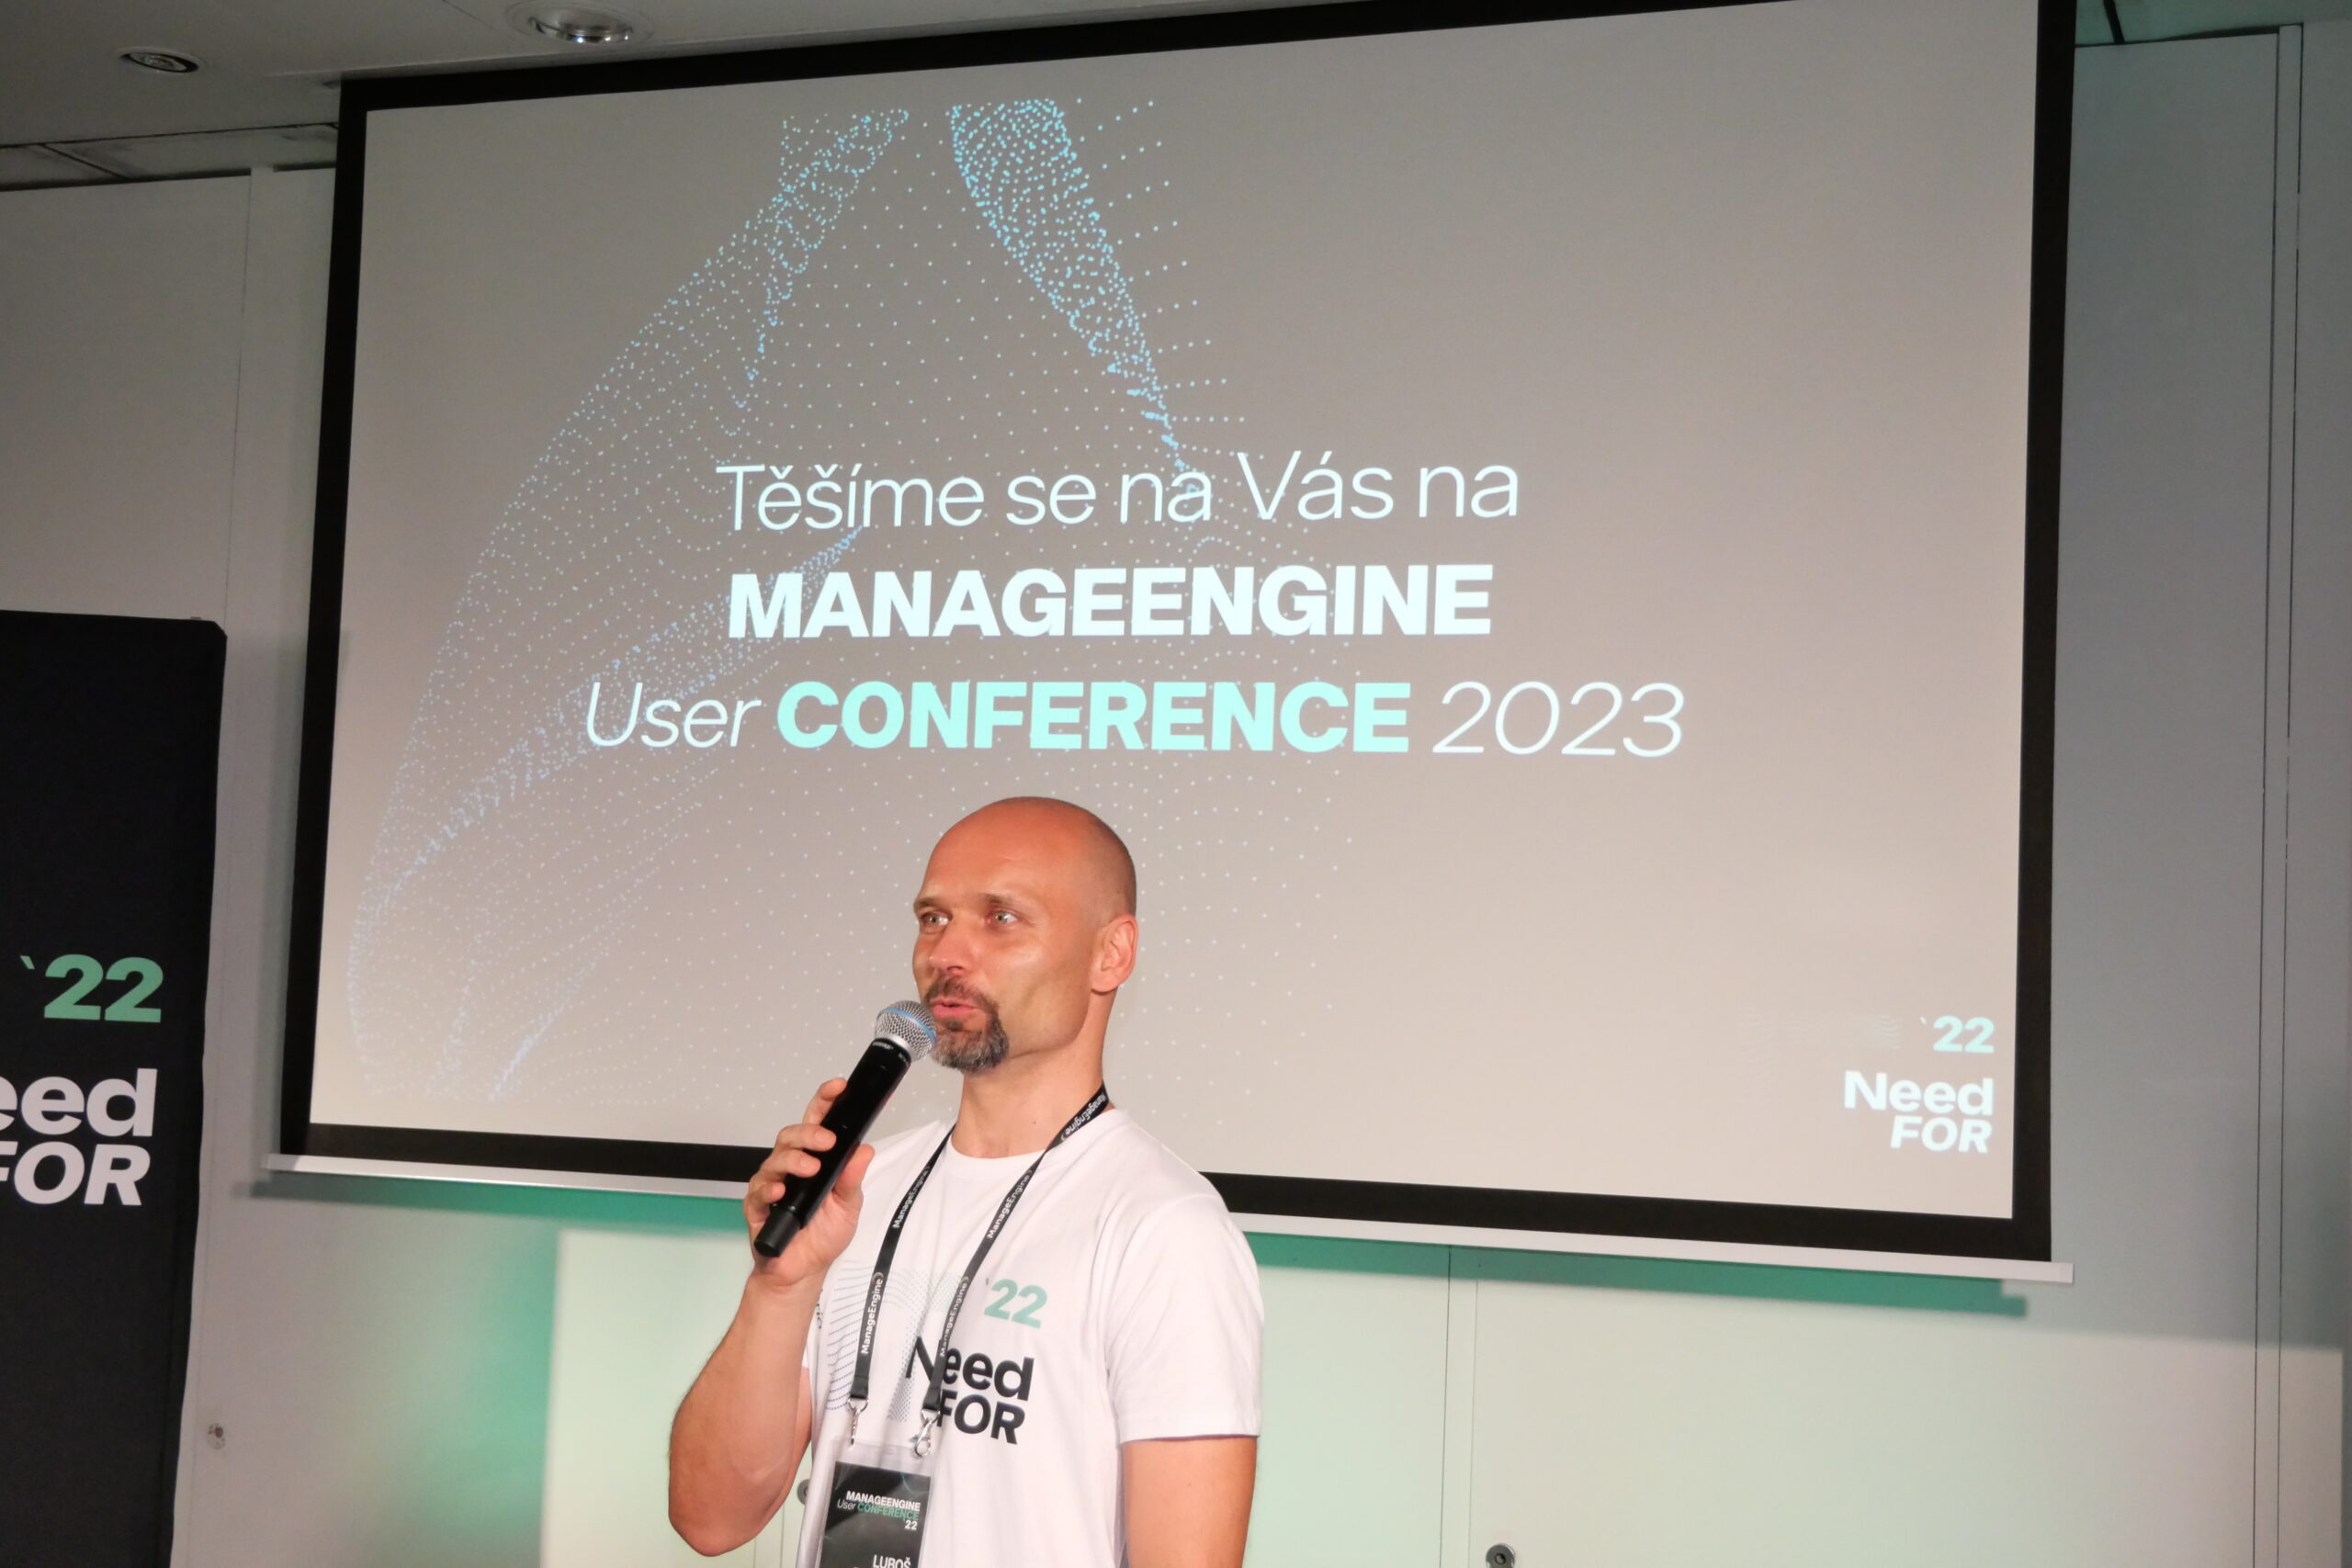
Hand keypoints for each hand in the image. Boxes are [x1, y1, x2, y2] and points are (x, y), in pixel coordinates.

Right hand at [743, 1078, 875, 1291]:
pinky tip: (779, 1191)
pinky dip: (769, 1188)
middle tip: (828, 1141)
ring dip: (794, 1160)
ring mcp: (772, 1185)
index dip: (826, 1101)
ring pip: (775, 1158)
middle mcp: (791, 1168)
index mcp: (815, 1160)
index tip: (840, 1087)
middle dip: (810, 1132)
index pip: (818, 1123)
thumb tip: (865, 1150)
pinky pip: (757, 1191)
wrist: (803, 1271)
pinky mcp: (757, 1207)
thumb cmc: (823, 1236)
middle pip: (792, 1135)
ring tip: (811, 1169)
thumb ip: (853, 1179)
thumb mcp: (849, 1207)